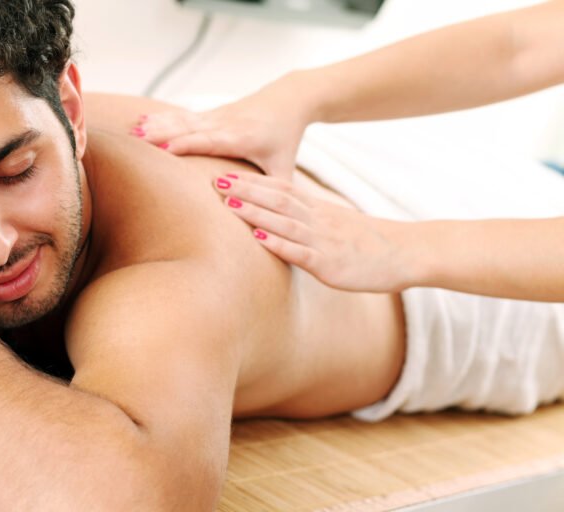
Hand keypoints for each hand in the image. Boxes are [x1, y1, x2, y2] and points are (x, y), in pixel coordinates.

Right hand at [131, 72, 311, 179]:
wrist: (289, 101)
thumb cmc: (286, 139)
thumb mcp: (284, 167)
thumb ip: (275, 193)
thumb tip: (268, 222)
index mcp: (243, 138)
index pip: (211, 140)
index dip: (188, 143)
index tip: (165, 149)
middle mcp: (227, 124)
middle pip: (189, 128)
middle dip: (162, 133)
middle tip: (136, 139)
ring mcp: (216, 117)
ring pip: (182, 120)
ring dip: (157, 125)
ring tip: (133, 131)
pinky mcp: (211, 114)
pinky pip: (183, 116)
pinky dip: (162, 118)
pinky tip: (142, 121)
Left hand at [213, 173, 417, 292]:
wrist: (406, 253)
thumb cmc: (367, 242)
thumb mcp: (334, 225)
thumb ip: (307, 219)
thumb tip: (279, 218)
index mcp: (317, 210)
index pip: (279, 189)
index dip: (249, 181)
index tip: (222, 171)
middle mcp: (317, 220)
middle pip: (276, 200)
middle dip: (244, 189)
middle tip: (214, 179)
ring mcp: (323, 241)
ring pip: (284, 222)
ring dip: (255, 212)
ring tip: (228, 203)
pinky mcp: (329, 264)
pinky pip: (301, 252)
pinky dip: (279, 244)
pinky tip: (259, 237)